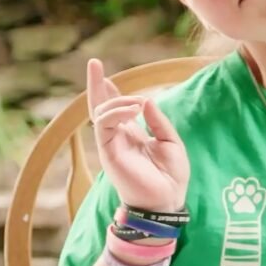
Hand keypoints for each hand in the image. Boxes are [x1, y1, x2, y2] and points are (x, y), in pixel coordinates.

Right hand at [86, 58, 188, 211]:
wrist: (167, 201)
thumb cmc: (171, 176)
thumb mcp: (170, 142)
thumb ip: (158, 121)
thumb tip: (147, 100)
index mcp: (132, 135)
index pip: (116, 109)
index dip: (110, 91)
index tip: (106, 76)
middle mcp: (119, 138)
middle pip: (100, 107)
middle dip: (97, 85)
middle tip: (95, 64)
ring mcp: (111, 145)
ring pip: (100, 114)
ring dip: (117, 101)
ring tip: (137, 104)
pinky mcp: (108, 153)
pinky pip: (103, 126)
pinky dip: (115, 113)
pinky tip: (132, 110)